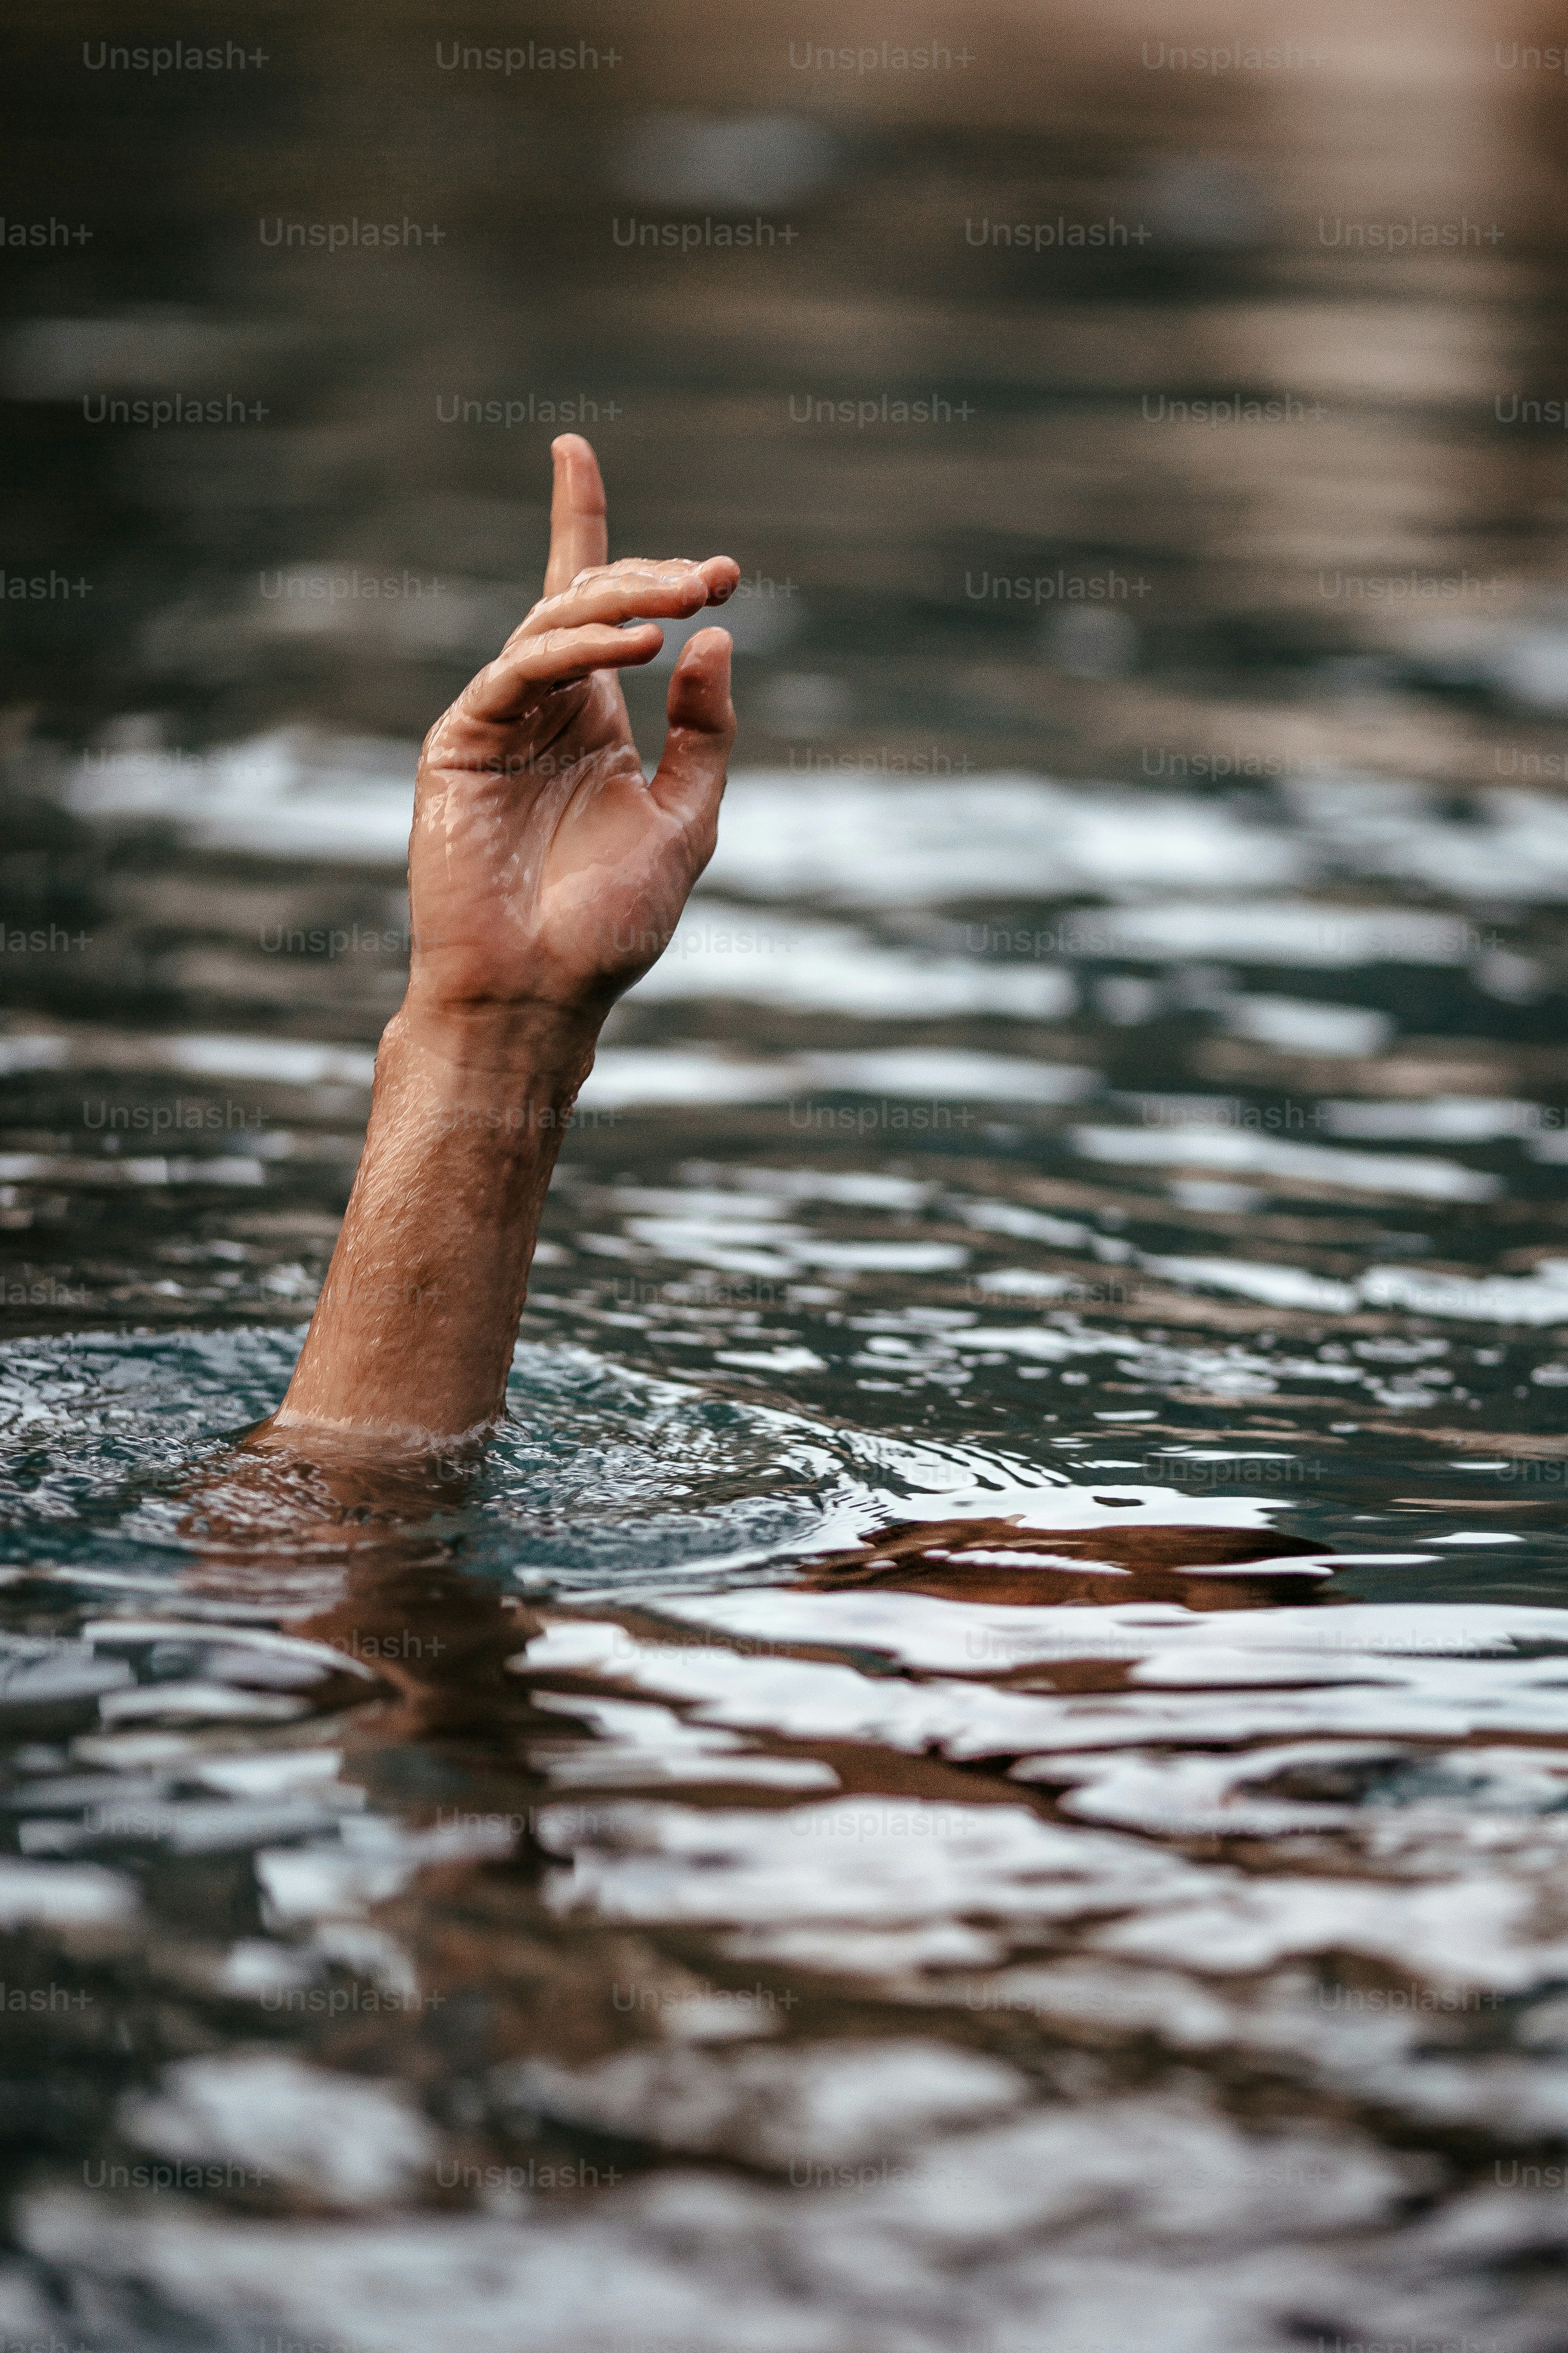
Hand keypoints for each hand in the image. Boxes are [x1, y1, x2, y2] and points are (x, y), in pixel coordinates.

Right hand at [404, 434, 738, 1044]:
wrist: (540, 993)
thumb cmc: (608, 926)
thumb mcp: (685, 819)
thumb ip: (702, 731)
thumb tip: (715, 638)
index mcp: (591, 724)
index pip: (589, 606)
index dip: (584, 523)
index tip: (576, 449)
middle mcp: (543, 712)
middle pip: (582, 602)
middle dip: (648, 576)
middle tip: (714, 577)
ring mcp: (497, 723)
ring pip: (552, 625)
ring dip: (620, 604)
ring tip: (682, 607)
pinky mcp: (460, 742)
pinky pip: (519, 671)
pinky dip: (576, 649)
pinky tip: (635, 647)